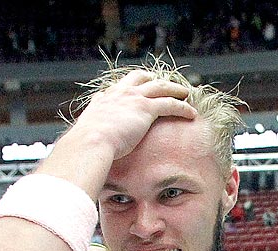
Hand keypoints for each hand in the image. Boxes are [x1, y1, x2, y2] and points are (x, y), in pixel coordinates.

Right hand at [58, 69, 196, 167]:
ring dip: (174, 89)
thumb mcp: (87, 133)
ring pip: (160, 87)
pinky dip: (182, 107)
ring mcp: (133, 98)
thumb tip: (85, 137)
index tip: (144, 88)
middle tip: (167, 86)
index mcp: (105, 98)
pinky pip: (171, 104)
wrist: (90, 143)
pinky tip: (192, 113)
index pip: (122, 86)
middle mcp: (119, 93)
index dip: (135, 85)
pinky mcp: (146, 108)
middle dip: (156, 80)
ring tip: (185, 94)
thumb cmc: (86, 145)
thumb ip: (90, 130)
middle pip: (142, 77)